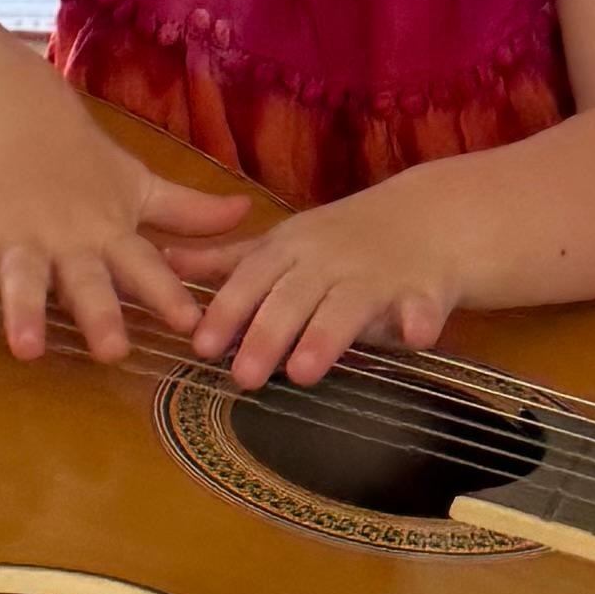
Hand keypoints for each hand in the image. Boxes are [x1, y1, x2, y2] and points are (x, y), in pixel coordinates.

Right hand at [0, 77, 252, 368]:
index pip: (145, 267)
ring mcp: (19, 233)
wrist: (14, 109)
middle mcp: (67, 237)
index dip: (169, 294)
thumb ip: (185, 211)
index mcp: (108, 231)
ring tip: (23, 347)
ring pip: (23, 277)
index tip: (193, 328)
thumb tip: (246, 213)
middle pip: (86, 280)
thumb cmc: (81, 160)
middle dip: (98, 312)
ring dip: (23, 310)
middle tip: (111, 350)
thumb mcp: (135, 184)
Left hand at [183, 204, 455, 392]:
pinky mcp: (423, 291)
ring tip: (303, 371)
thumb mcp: (284, 243)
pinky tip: (416, 338)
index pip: (253, 277)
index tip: (201, 344)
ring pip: (349, 307)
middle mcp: (330, 261)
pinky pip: (422, 307)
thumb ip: (230, 259)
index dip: (228, 309)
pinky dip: (419, 320)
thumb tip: (164, 259)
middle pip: (294, 297)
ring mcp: (377, 275)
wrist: (430, 217)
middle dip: (267, 334)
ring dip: (326, 336)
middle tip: (243, 376)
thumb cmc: (344, 240)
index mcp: (293, 248)